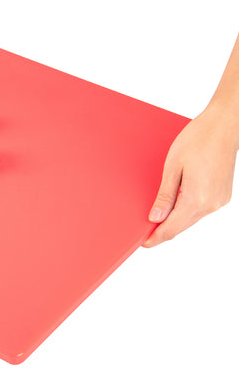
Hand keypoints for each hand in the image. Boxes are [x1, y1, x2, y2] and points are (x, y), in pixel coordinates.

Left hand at [142, 106, 237, 247]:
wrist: (224, 126)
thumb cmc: (197, 140)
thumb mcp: (172, 167)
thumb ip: (165, 196)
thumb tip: (155, 217)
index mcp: (197, 198)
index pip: (172, 227)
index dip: (157, 237)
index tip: (144, 243)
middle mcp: (211, 203)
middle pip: (182, 226)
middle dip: (164, 230)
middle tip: (146, 233)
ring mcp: (219, 200)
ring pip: (191, 218)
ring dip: (175, 220)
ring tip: (157, 218)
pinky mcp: (223, 195)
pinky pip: (200, 209)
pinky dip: (187, 211)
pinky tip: (175, 205)